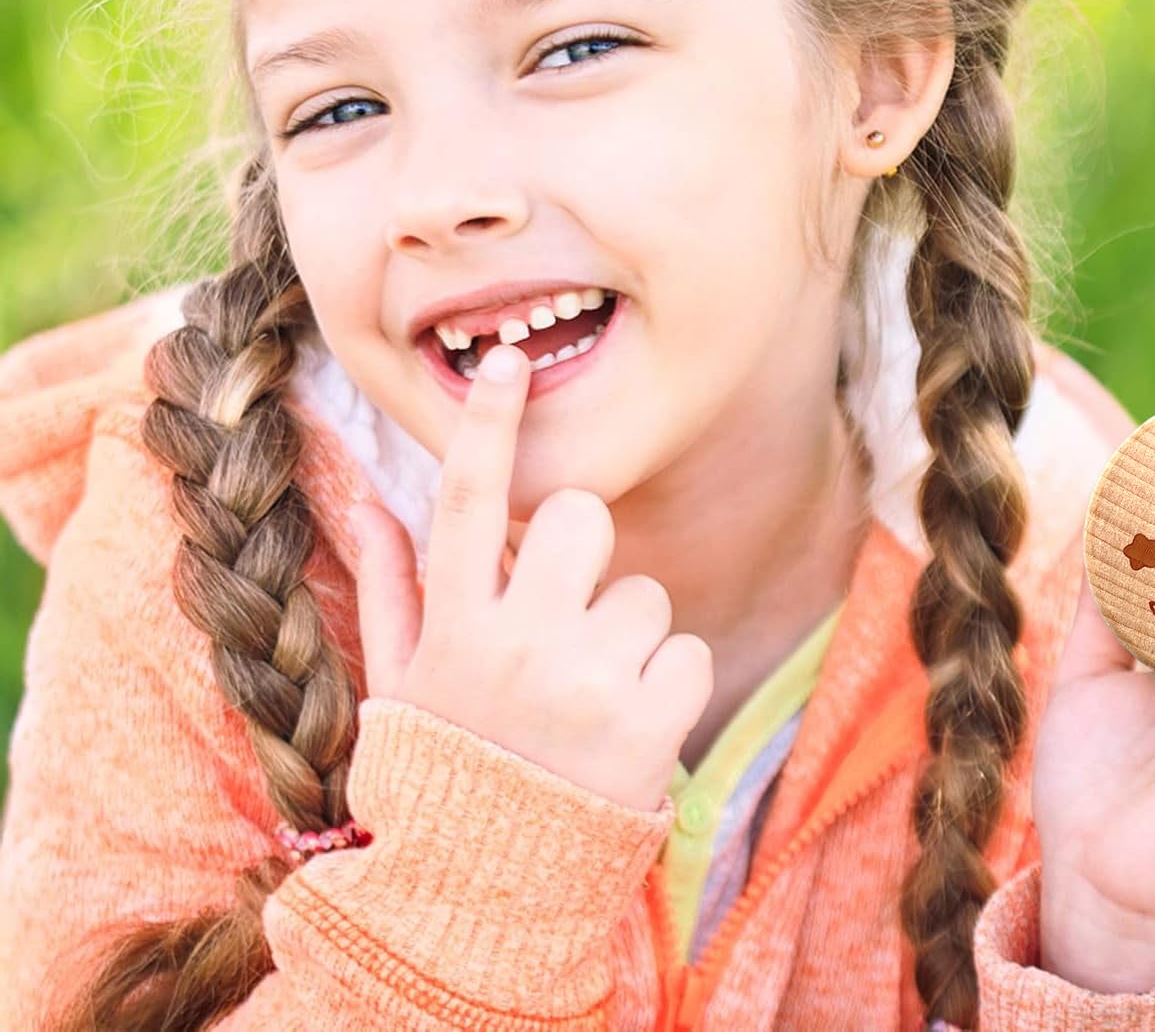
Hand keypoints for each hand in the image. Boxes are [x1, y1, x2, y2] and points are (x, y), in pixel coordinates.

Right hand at [349, 344, 714, 811]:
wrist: (488, 893)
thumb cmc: (446, 764)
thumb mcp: (401, 680)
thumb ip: (390, 585)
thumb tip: (364, 498)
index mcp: (453, 625)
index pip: (465, 499)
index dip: (489, 422)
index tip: (513, 362)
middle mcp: (515, 643)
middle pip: (578, 517)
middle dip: (583, 549)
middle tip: (567, 612)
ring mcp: (584, 683)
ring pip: (645, 591)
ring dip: (628, 634)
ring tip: (591, 695)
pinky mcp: (649, 725)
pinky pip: (690, 649)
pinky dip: (671, 682)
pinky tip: (632, 726)